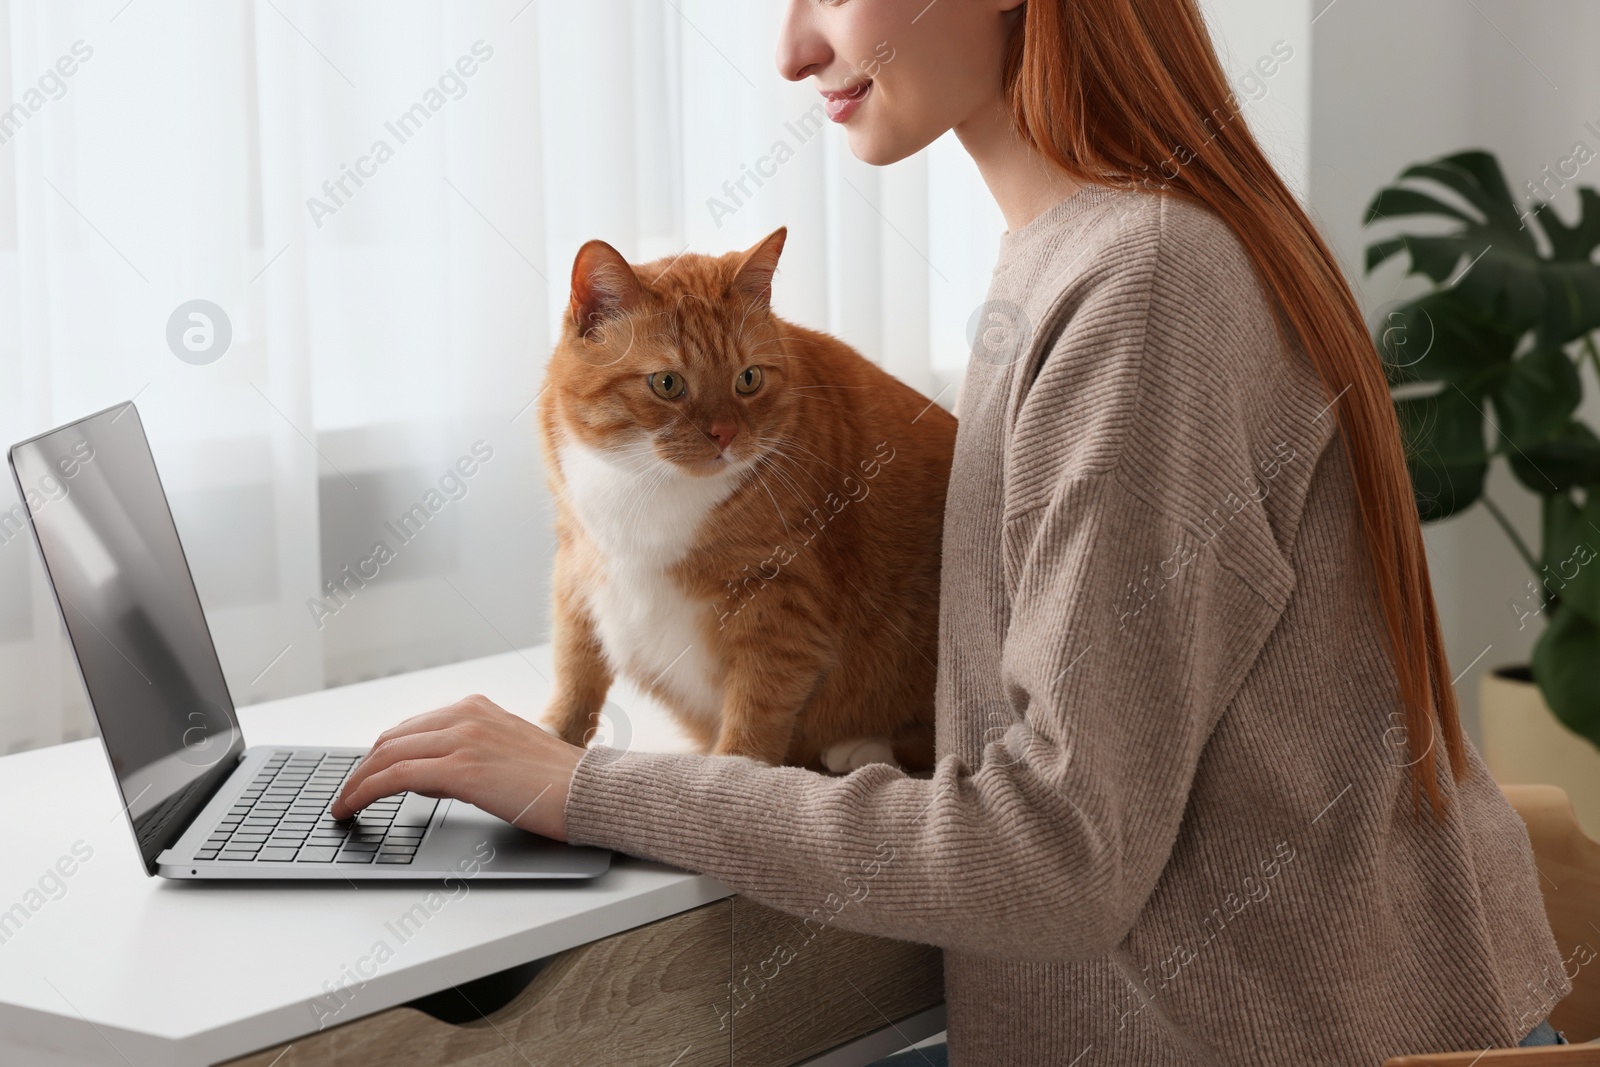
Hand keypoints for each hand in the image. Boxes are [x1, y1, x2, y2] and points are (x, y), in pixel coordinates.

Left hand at [332, 694, 586, 841]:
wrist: (590, 792)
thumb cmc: (559, 783)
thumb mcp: (509, 754)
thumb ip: (470, 755)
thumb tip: (430, 776)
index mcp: (478, 708)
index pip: (412, 727)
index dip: (383, 753)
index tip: (367, 773)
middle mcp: (466, 716)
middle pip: (392, 738)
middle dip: (363, 767)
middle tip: (348, 793)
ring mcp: (461, 739)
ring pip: (386, 755)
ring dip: (357, 782)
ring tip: (343, 805)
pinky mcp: (459, 769)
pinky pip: (393, 777)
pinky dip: (364, 792)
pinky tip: (352, 808)